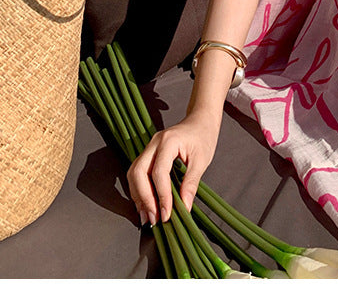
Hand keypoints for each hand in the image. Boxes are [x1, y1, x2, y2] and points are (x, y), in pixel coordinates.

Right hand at [126, 110, 219, 225]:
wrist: (200, 120)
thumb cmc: (203, 136)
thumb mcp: (202, 160)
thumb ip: (191, 184)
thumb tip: (184, 207)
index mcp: (169, 141)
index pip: (159, 172)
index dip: (162, 196)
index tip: (166, 215)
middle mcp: (154, 143)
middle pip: (138, 172)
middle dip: (144, 198)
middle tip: (153, 218)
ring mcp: (149, 147)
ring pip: (134, 173)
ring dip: (138, 196)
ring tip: (147, 216)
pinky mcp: (148, 154)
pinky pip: (137, 173)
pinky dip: (139, 190)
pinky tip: (146, 204)